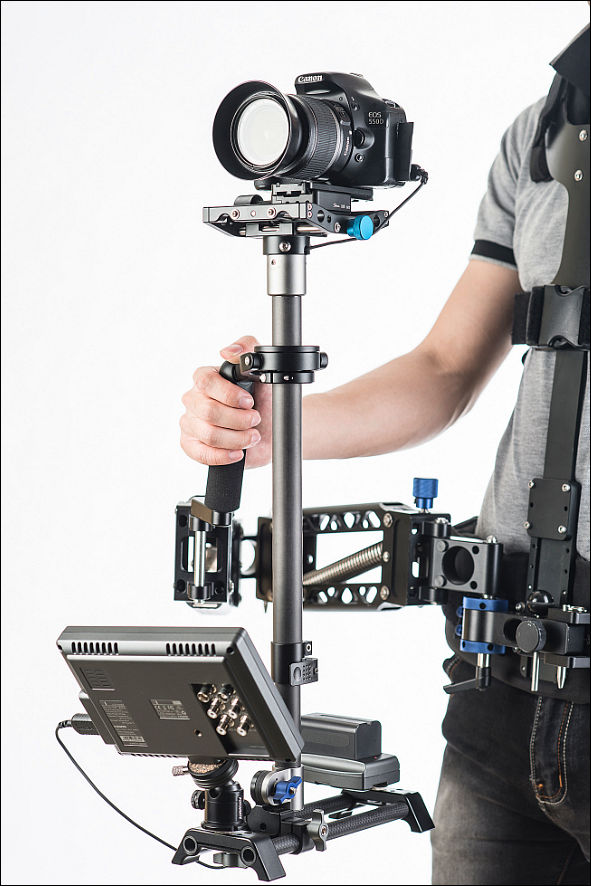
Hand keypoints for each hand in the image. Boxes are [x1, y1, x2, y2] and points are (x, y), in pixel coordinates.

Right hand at [180, 335, 271, 467]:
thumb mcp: (262, 369)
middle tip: (256, 419)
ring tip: (252, 436)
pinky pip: (200, 453)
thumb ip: (248, 348)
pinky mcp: (192, 445)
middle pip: (208, 411)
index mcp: (205, 379)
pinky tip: (237, 452)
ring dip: (237, 438)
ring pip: (208, 434)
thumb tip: (227, 351)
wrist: (270, 428)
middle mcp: (194, 399)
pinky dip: (223, 455)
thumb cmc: (263, 398)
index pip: (205, 382)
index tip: (249, 401)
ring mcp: (191, 423)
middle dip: (238, 419)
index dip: (228, 394)